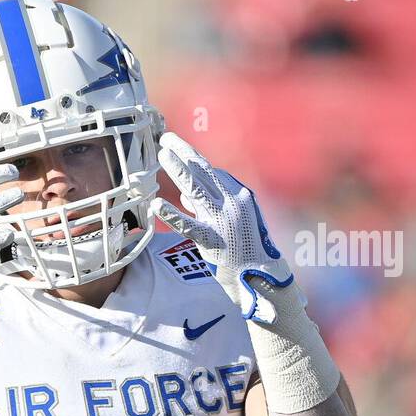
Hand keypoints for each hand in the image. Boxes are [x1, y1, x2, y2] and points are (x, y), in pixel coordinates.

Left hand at [148, 132, 293, 320]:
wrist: (260, 276)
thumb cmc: (245, 249)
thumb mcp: (232, 220)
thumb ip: (208, 206)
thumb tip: (184, 194)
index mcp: (241, 195)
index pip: (213, 173)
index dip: (193, 161)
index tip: (177, 151)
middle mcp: (234, 202)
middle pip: (205, 171)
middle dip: (184, 152)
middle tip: (166, 138)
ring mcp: (224, 220)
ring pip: (197, 189)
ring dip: (178, 170)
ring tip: (161, 155)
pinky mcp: (213, 240)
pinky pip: (189, 225)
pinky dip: (173, 214)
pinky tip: (156, 204)